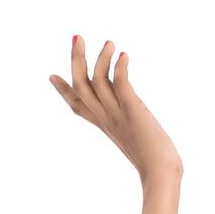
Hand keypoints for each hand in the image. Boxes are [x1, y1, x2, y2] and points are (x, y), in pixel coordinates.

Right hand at [49, 35, 183, 184]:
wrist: (162, 176)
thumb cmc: (159, 168)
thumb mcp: (140, 146)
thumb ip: (137, 134)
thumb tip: (147, 134)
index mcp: (106, 127)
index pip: (78, 107)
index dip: (63, 91)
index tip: (52, 75)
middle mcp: (107, 119)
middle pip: (80, 86)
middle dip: (76, 60)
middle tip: (77, 37)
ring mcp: (118, 114)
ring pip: (97, 81)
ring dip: (101, 58)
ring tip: (110, 42)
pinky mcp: (132, 110)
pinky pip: (120, 84)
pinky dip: (120, 68)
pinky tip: (124, 56)